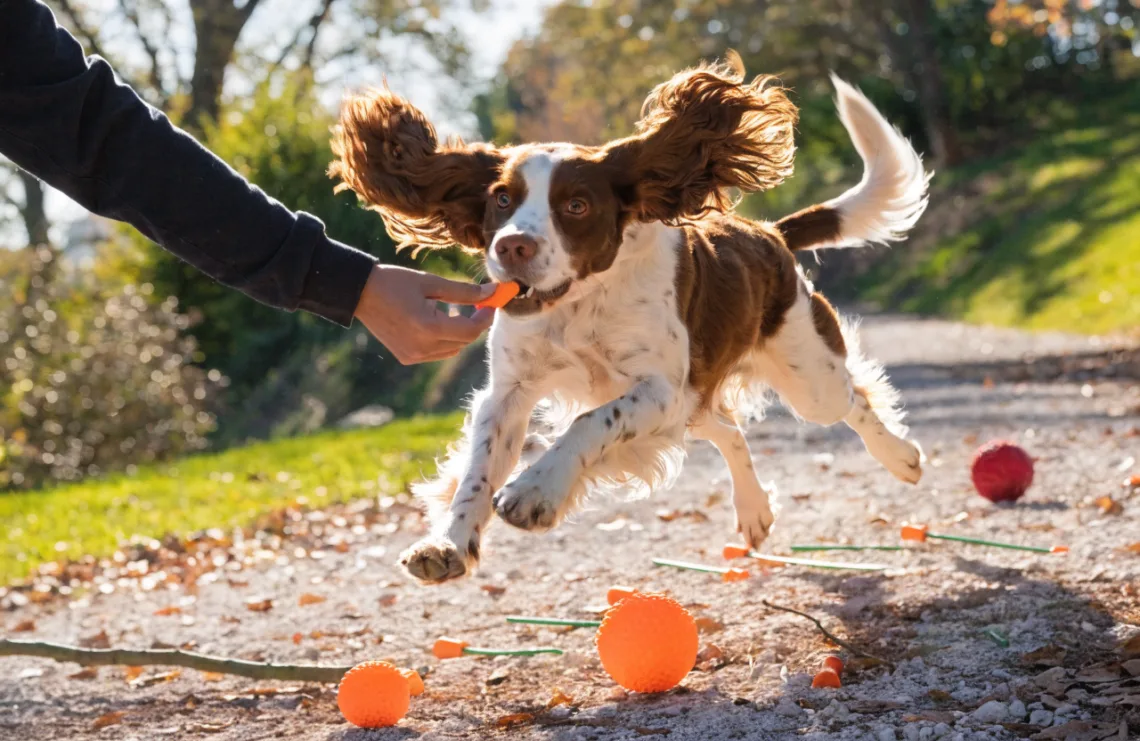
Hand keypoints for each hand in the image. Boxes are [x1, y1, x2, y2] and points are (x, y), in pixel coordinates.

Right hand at [354, 264, 495, 363]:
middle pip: (464, 341)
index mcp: (428, 327)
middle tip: (477, 304)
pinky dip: (444, 339)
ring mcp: (413, 356)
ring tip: (450, 310)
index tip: (491, 302)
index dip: (485, 317)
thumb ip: (464, 291)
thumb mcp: (431, 283)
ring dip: (459, 332)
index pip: (471, 331)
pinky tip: (434, 321)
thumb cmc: (395, 282)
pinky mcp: (407, 358)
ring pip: (453, 349)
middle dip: (475, 323)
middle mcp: (422, 347)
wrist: (359, 293)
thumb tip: (493, 292)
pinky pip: (437, 352)